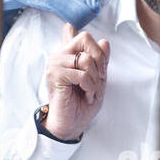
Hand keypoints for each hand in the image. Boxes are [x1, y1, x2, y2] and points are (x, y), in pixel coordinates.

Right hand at [42, 22, 110, 140]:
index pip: (84, 35)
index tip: (100, 70)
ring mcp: (55, 64)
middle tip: (99, 79)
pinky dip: (90, 87)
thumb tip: (105, 41)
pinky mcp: (55, 75)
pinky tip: (87, 96)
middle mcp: (60, 55)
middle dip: (99, 60)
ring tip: (90, 92)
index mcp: (68, 54)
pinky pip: (82, 74)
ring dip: (95, 79)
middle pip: (85, 38)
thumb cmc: (82, 103)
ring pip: (86, 59)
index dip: (98, 50)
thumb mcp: (98, 78)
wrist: (72, 123)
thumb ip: (100, 60)